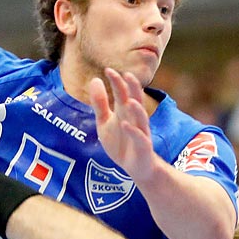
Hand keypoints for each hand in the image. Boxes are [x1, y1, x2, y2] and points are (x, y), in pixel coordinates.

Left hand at [90, 68, 161, 183]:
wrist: (136, 168)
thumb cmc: (121, 143)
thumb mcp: (105, 122)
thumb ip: (100, 103)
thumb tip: (95, 79)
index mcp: (125, 111)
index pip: (122, 92)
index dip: (117, 82)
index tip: (108, 70)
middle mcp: (134, 118)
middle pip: (136, 100)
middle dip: (133, 88)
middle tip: (127, 75)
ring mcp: (140, 132)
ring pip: (141, 118)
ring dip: (136, 109)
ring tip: (129, 100)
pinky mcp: (143, 146)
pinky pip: (139, 137)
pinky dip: (133, 131)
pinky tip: (125, 125)